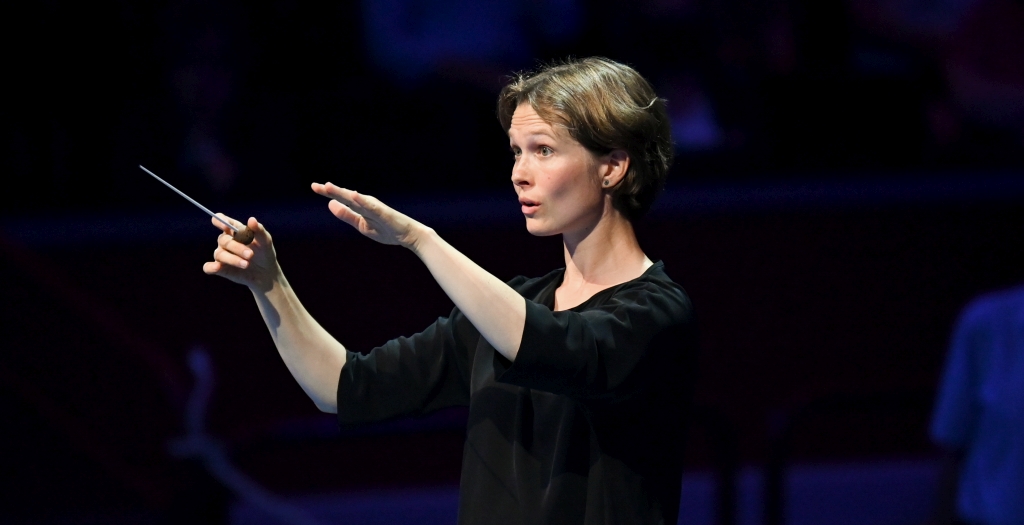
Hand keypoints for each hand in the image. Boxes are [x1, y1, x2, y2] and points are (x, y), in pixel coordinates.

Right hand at [203, 214, 280, 290]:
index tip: (226, 226)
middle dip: (237, 247)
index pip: (222, 221)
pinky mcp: (220, 268)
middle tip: (250, 255)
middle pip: (224, 240)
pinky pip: (208, 267)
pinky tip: (217, 267)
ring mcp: (222, 254)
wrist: (266, 272)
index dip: (221, 221)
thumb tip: (252, 219)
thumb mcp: (265, 241)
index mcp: (234, 230)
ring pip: (219, 254)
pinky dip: (211, 267)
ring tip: (246, 264)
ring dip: (232, 259)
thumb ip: (259, 230)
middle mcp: (225, 241)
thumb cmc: (264, 252)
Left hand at [311, 182, 425, 247]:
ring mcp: (375, 207)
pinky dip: (362, 200)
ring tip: (329, 187)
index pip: (342, 198)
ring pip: (356, 199)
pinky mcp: (383, 213)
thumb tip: (330, 205)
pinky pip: (371, 207)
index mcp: (360, 207)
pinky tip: (353, 195)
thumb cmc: (386, 229)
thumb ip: (347, 215)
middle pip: (346, 196)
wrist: (408, 235)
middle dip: (331, 191)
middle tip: (315, 186)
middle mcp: (366, 203)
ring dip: (343, 192)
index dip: (328, 192)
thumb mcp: (361, 225)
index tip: (314, 187)